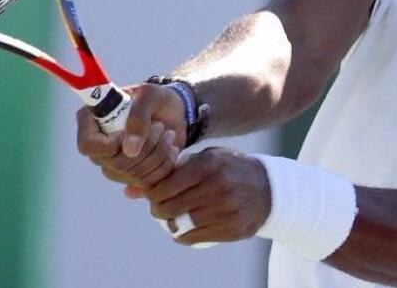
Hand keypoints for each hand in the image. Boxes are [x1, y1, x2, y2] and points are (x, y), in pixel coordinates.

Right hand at [76, 83, 187, 189]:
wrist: (174, 113)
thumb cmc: (157, 99)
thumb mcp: (150, 95)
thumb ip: (138, 116)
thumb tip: (129, 151)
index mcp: (92, 122)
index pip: (88, 145)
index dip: (111, 144)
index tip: (130, 131)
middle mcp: (98, 147)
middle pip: (115, 164)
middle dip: (146, 146)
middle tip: (160, 126)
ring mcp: (113, 164)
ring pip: (133, 175)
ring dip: (158, 154)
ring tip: (169, 134)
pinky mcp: (132, 176)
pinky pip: (146, 182)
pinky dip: (164, 165)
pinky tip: (171, 149)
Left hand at [144, 147, 270, 245]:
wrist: (268, 187)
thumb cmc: (228, 169)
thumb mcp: (206, 159)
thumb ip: (172, 169)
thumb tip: (129, 191)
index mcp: (209, 164)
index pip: (166, 185)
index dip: (152, 193)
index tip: (151, 194)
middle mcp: (218, 185)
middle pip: (171, 206)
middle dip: (157, 209)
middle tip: (157, 208)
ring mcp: (226, 208)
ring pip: (183, 223)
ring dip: (170, 223)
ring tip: (170, 217)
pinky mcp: (232, 228)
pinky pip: (196, 237)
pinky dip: (183, 236)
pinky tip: (182, 229)